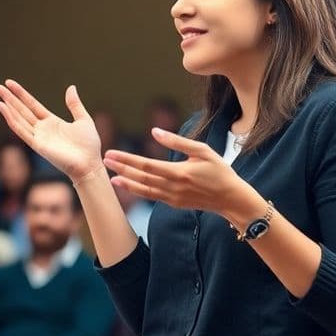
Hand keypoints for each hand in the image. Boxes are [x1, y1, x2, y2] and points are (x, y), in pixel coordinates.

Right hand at [0, 80, 101, 181]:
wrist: (90, 163)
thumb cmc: (89, 145)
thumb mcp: (83, 119)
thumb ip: (74, 104)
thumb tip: (71, 87)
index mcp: (52, 122)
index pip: (32, 105)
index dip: (21, 95)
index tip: (10, 84)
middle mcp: (42, 129)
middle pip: (22, 110)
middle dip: (10, 98)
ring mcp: (38, 137)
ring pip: (19, 118)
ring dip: (8, 106)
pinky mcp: (37, 145)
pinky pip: (21, 130)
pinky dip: (11, 119)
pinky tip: (3, 108)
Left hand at [106, 129, 247, 215]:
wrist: (230, 198)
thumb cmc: (219, 171)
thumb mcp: (202, 151)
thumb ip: (177, 141)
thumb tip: (155, 131)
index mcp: (179, 172)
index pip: (146, 165)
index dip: (127, 159)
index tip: (112, 153)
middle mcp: (173, 187)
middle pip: (141, 177)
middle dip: (121, 169)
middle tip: (105, 161)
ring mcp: (173, 198)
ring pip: (144, 190)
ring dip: (126, 183)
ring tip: (111, 177)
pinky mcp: (174, 204)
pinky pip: (152, 197)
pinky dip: (138, 191)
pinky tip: (129, 186)